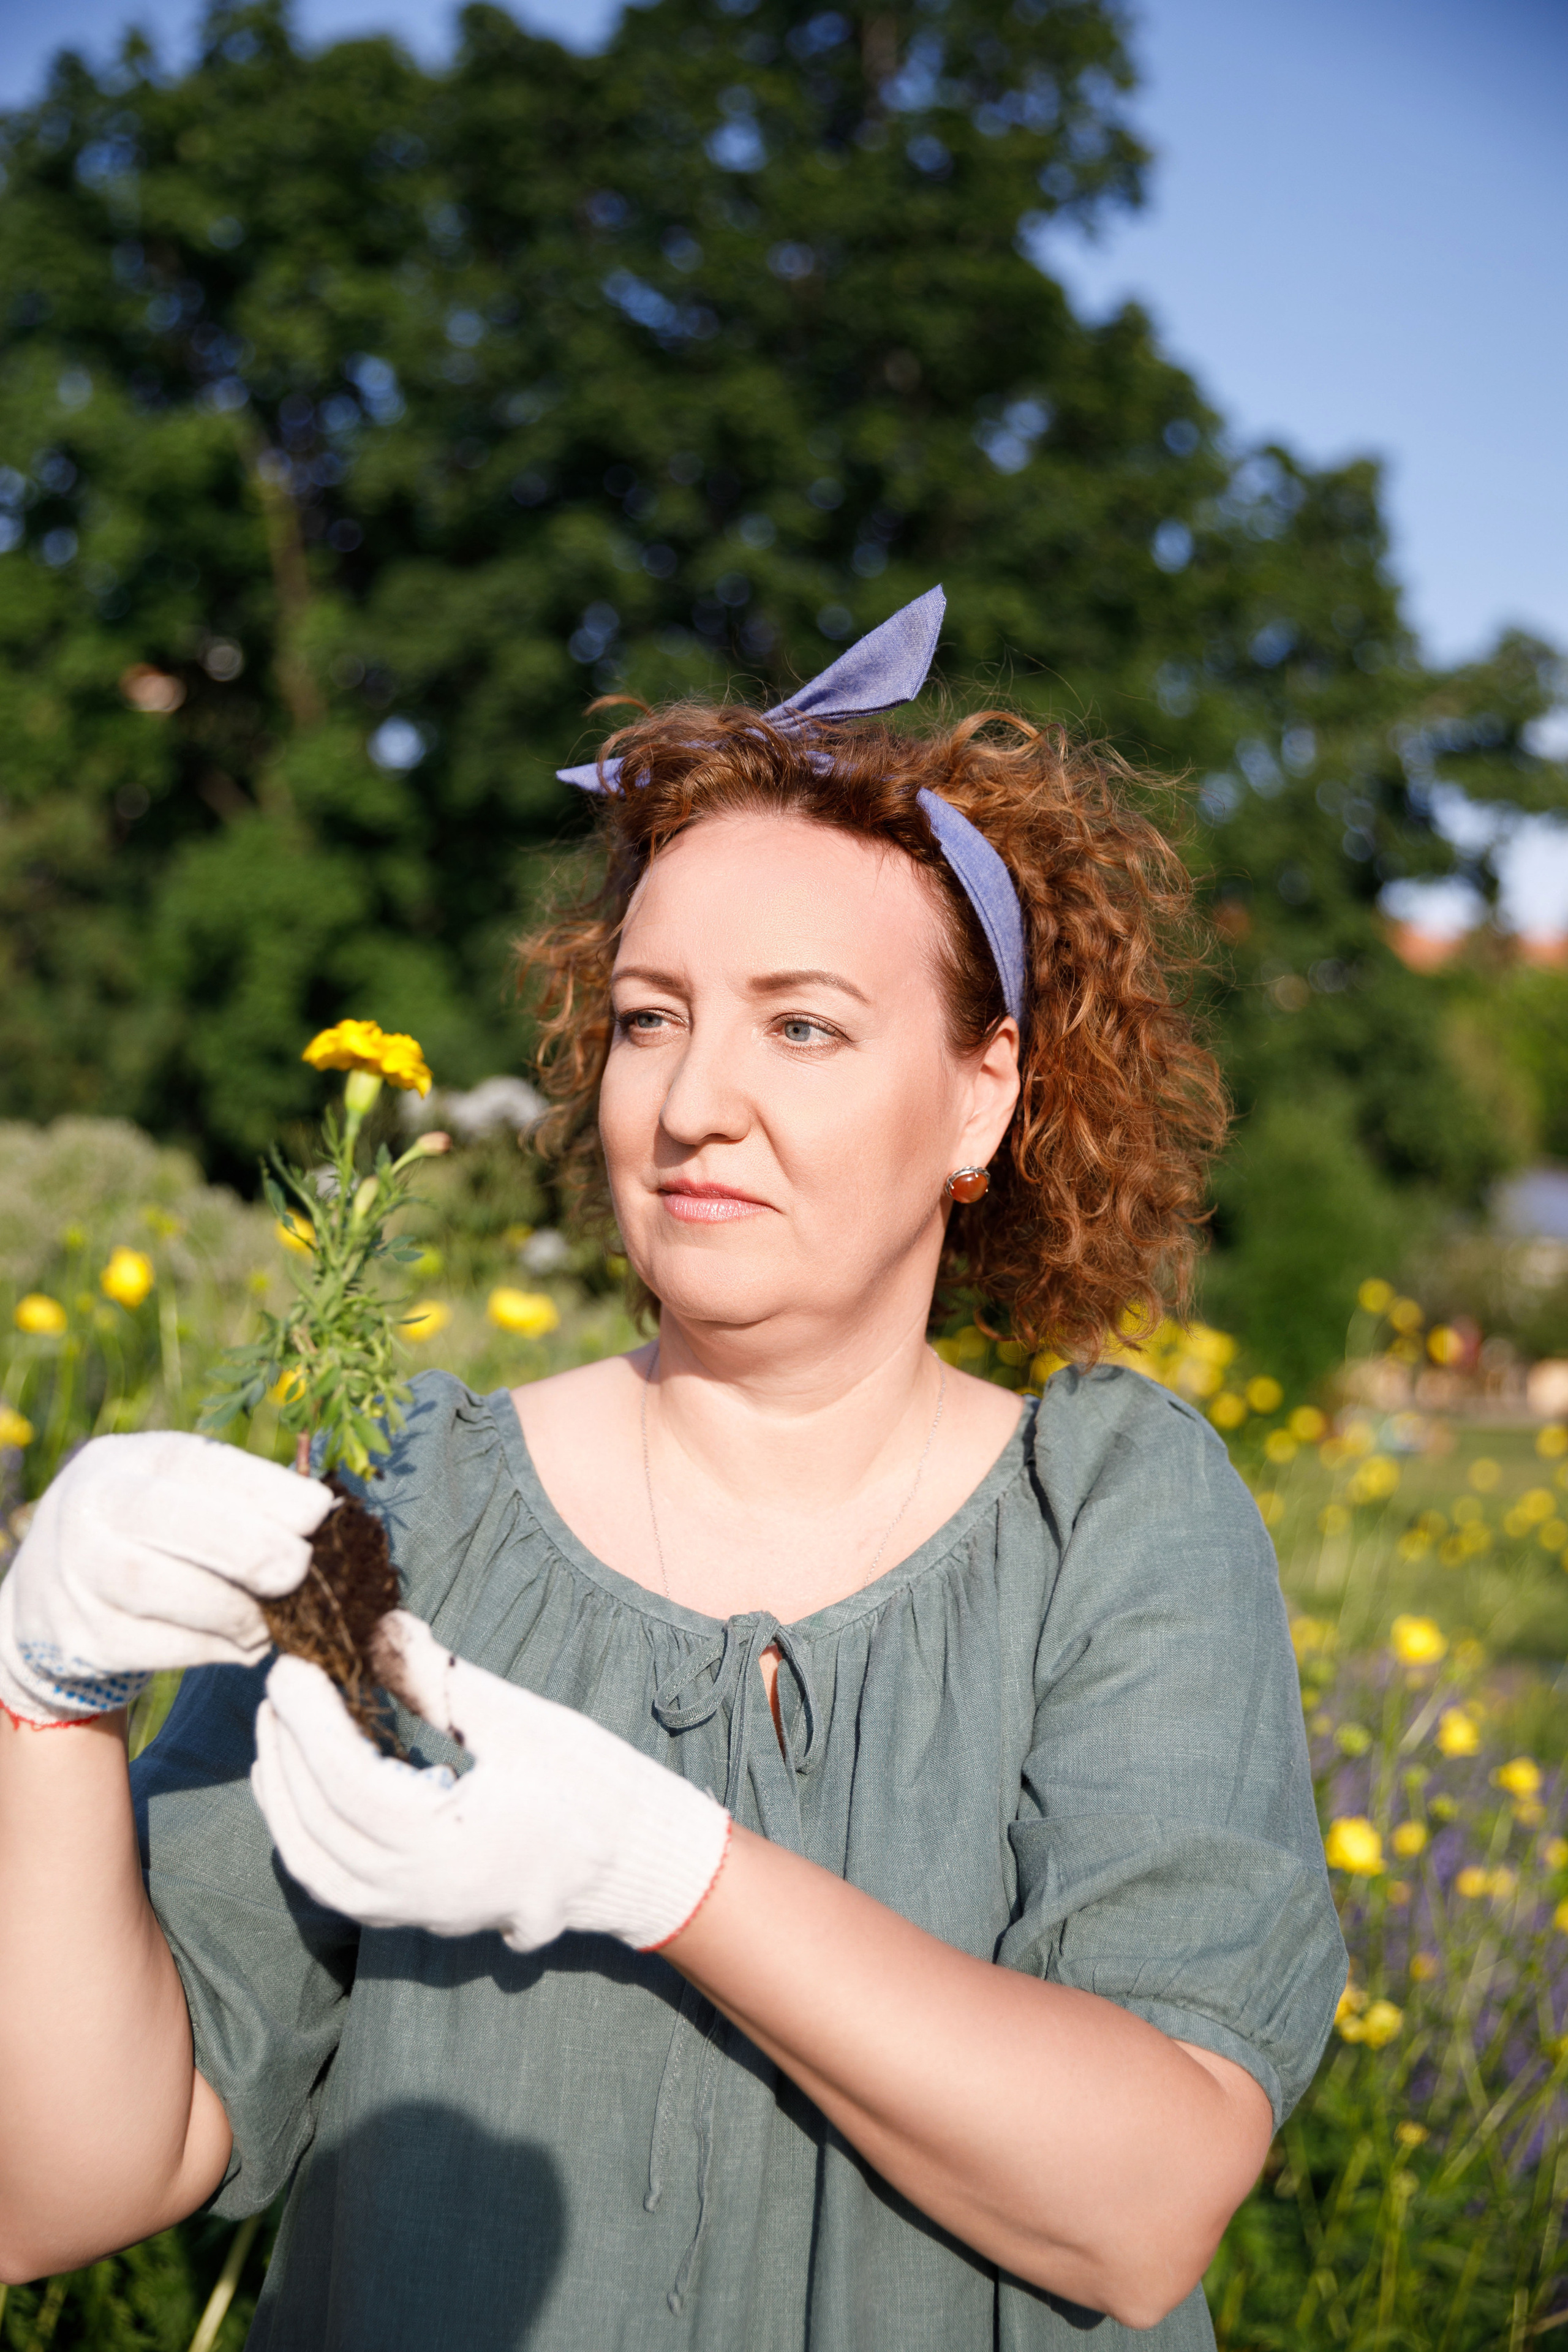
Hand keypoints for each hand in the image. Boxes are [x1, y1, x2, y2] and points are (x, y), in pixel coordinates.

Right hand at [0, 1432, 333, 1727]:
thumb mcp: (179, 1491)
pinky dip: (214, 1649)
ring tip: (276, 1619)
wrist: (51, 1588)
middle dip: (249, 1549)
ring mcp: (76, 1574)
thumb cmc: (150, 1527)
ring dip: (234, 1609)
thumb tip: (325, 1517)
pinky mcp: (81, 1637)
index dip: (264, 1489)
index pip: (197, 1463)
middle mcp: (91, 1508)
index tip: (320, 1512)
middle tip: (301, 1570)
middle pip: (170, 1523)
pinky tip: (246, 1645)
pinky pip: (156, 1646)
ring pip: (158, 1589)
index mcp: (128, 1461)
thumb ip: (239, 1497)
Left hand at [251, 1610, 730, 1953]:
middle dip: (287, 1747)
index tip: (290, 1665)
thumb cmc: (596, 1789)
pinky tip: (299, 1787)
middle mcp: (418, 1893)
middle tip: (278, 1680)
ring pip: (313, 1864)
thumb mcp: (525, 1723)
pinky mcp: (417, 1912)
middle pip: (318, 1823)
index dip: (309, 1720)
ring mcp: (415, 1912)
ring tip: (276, 1726)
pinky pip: (334, 1884)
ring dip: (283, 1795)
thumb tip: (384, 1628)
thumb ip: (445, 1683)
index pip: (347, 1781)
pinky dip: (304, 1835)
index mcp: (446, 1847)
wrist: (641, 1861)